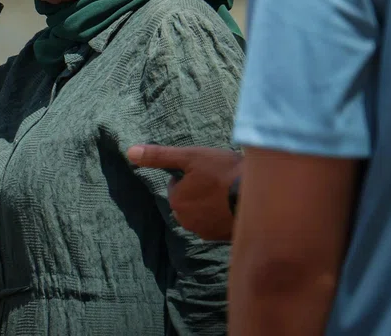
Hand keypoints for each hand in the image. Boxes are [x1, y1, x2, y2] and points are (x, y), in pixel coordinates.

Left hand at [127, 145, 241, 240]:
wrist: (260, 196)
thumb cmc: (224, 172)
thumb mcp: (189, 157)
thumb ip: (158, 156)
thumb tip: (129, 152)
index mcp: (177, 201)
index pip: (177, 186)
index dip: (192, 175)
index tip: (208, 170)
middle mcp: (187, 222)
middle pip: (189, 201)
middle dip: (200, 192)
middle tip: (220, 181)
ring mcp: (207, 233)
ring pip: (204, 213)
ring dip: (213, 205)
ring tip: (230, 192)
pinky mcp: (224, 239)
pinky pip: (219, 224)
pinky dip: (224, 216)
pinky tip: (236, 206)